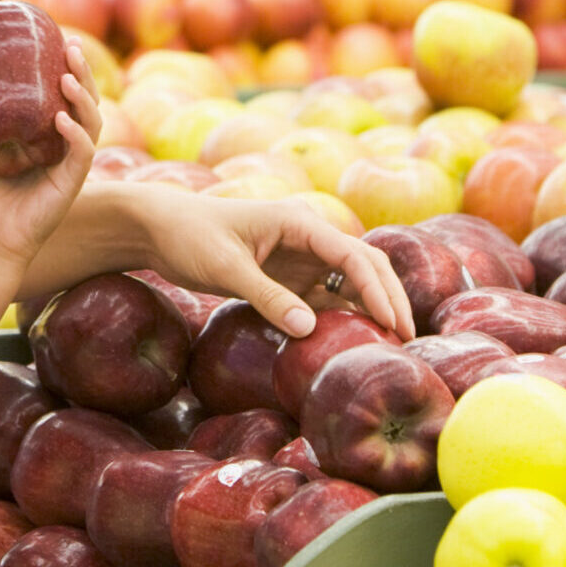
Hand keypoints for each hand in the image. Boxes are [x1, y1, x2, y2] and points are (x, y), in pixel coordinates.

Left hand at [0, 35, 101, 264]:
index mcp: (50, 131)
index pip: (69, 92)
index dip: (72, 66)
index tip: (64, 38)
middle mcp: (68, 143)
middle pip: (88, 100)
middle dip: (84, 72)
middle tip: (72, 47)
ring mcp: (72, 162)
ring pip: (92, 122)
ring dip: (83, 97)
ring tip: (68, 78)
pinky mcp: (72, 182)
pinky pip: (81, 153)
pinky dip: (75, 134)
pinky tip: (61, 120)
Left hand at [134, 192, 412, 340]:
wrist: (159, 229)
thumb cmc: (189, 236)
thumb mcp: (225, 267)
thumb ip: (267, 297)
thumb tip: (310, 328)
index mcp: (299, 222)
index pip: (353, 254)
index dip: (377, 288)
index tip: (392, 321)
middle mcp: (308, 237)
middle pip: (365, 264)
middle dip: (388, 297)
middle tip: (406, 337)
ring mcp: (301, 257)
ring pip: (351, 281)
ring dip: (372, 308)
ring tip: (391, 344)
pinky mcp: (289, 277)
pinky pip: (326, 296)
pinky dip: (344, 315)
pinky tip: (355, 341)